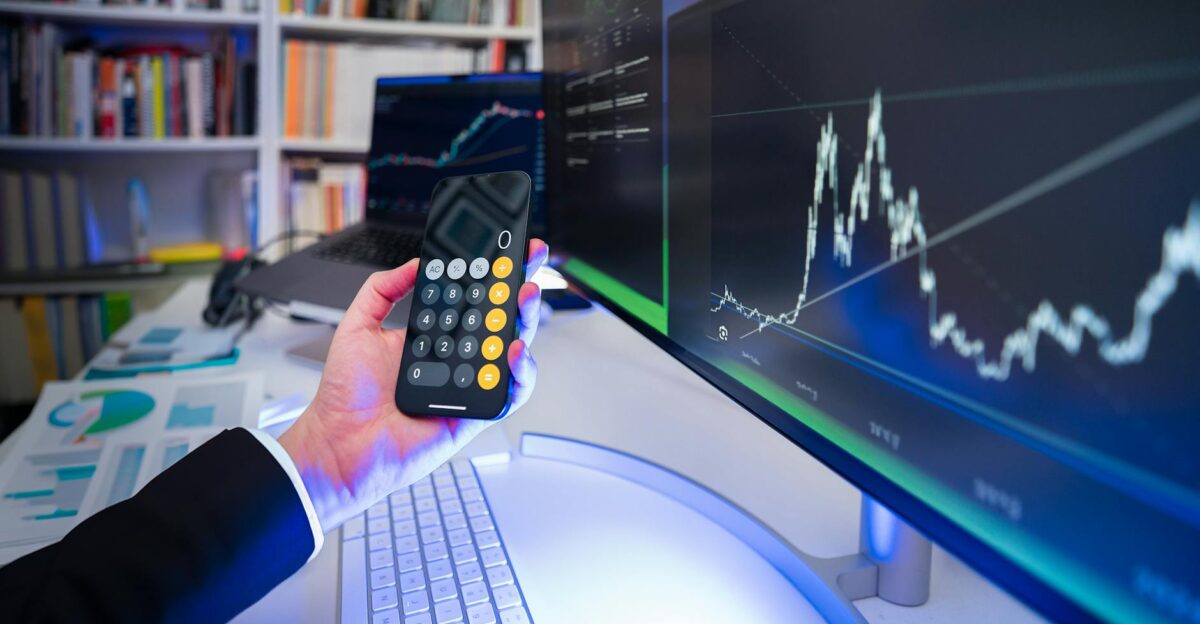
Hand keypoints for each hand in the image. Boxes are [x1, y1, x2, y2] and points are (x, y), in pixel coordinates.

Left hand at [278, 239, 547, 531]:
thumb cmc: (347, 394)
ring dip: (527, 321)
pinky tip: (514, 351)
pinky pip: (511, 393)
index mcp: (435, 335)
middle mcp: (457, 357)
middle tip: (528, 262)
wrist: (339, 442)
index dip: (494, 274)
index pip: (472, 299)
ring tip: (525, 297)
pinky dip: (521, 372)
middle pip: (502, 318)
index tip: (508, 246)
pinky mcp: (476, 413)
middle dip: (521, 287)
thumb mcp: (358, 326)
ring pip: (514, 350)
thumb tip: (415, 263)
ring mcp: (470, 384)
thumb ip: (383, 289)